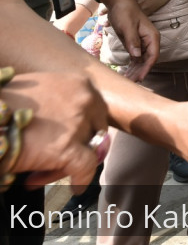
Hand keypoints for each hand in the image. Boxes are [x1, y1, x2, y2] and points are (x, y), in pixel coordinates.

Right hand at [3, 72, 108, 190]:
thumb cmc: (4, 103)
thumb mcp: (37, 87)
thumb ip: (57, 96)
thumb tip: (59, 118)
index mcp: (78, 83)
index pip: (94, 110)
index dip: (82, 128)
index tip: (68, 139)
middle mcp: (85, 100)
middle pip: (92, 131)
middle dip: (75, 147)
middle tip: (54, 159)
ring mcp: (79, 123)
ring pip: (87, 150)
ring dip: (65, 164)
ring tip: (38, 175)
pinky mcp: (67, 148)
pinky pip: (85, 167)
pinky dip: (81, 179)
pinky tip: (76, 188)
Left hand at [104, 0, 159, 81]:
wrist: (120, 3)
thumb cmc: (125, 12)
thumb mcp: (127, 26)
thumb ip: (133, 41)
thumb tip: (137, 56)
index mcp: (152, 37)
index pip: (153, 55)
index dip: (147, 68)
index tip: (140, 78)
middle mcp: (149, 41)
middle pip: (147, 60)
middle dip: (139, 72)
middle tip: (130, 82)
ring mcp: (143, 43)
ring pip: (141, 61)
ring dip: (135, 70)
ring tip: (126, 80)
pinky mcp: (135, 44)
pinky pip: (135, 58)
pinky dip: (131, 66)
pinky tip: (126, 73)